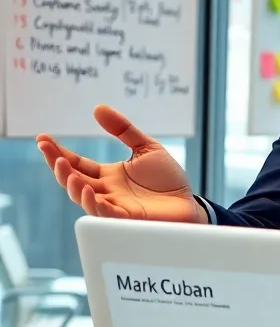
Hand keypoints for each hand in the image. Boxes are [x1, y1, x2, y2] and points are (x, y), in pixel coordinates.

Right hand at [34, 105, 205, 222]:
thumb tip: (98, 108)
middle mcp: (106, 191)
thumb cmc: (168, 179)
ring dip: (71, 184)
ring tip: (65, 170)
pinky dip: (92, 202)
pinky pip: (104, 212)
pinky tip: (86, 189)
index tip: (42, 139)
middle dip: (58, 166)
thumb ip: (123, 130)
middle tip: (48, 151)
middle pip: (73, 180)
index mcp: (107, 175)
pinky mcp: (127, 218)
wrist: (189, 203)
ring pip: (83, 198)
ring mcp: (114, 205)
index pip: (77, 164)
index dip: (58, 153)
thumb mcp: (146, 148)